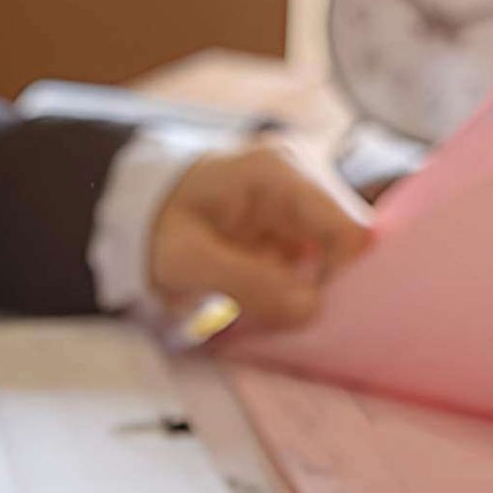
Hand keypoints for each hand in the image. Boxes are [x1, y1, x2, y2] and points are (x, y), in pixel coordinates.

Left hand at [150, 140, 371, 331]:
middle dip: (327, 287)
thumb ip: (249, 284)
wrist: (142, 210)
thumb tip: (313, 310)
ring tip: (269, 307)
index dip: (346, 278)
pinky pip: (319, 260)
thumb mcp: (189, 261)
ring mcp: (304, 196)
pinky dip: (300, 286)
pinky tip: (270, 297)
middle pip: (349, 244)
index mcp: (279, 173)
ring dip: (312, 290)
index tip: (315, 314)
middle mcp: (304, 174)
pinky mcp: (299, 219)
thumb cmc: (158, 227)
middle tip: (288, 319)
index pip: (350, 230)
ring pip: (337, 256)